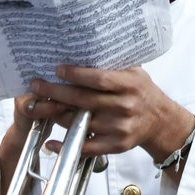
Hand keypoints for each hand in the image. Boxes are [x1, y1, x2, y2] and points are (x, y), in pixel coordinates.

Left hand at [27, 64, 194, 165]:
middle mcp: (124, 106)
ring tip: (36, 106)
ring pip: (80, 122)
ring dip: (54, 115)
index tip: (57, 69)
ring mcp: (119, 127)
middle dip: (55, 92)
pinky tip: (50, 142)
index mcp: (129, 84)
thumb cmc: (141, 91)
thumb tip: (82, 47)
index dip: (76, 74)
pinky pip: (86, 147)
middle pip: (83, 100)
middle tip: (35, 85)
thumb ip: (112, 63)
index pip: (99, 79)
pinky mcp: (115, 145)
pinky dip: (66, 146)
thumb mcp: (134, 72)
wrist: (159, 120)